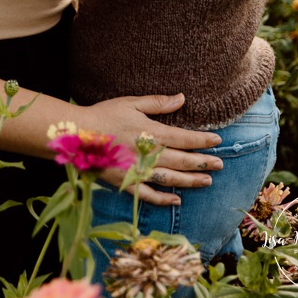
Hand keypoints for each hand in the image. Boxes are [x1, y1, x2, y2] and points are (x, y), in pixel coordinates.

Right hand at [81, 93, 222, 205]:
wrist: (77, 135)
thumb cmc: (104, 114)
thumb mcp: (131, 103)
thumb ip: (158, 103)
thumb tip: (182, 98)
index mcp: (151, 132)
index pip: (184, 138)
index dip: (202, 140)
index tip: (218, 141)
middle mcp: (148, 154)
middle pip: (182, 160)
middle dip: (203, 163)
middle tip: (220, 165)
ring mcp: (138, 171)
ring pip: (171, 179)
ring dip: (190, 181)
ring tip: (207, 182)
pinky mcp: (127, 183)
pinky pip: (149, 195)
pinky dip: (164, 199)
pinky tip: (176, 200)